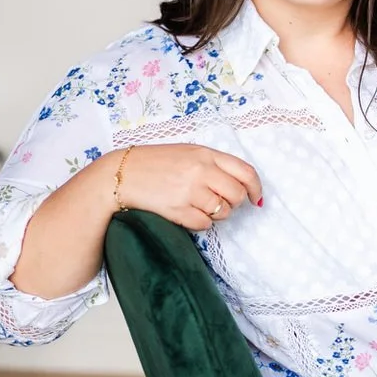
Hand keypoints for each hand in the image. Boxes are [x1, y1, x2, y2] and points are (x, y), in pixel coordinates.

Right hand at [117, 143, 261, 230]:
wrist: (121, 174)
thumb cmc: (155, 163)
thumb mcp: (187, 152)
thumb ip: (213, 164)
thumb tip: (241, 184)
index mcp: (206, 154)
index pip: (245, 172)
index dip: (255, 188)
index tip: (255, 198)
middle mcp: (201, 171)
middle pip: (236, 195)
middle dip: (233, 203)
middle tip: (220, 203)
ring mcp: (190, 191)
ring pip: (222, 212)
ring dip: (216, 214)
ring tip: (198, 206)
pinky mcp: (178, 210)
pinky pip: (204, 224)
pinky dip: (200, 223)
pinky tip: (187, 213)